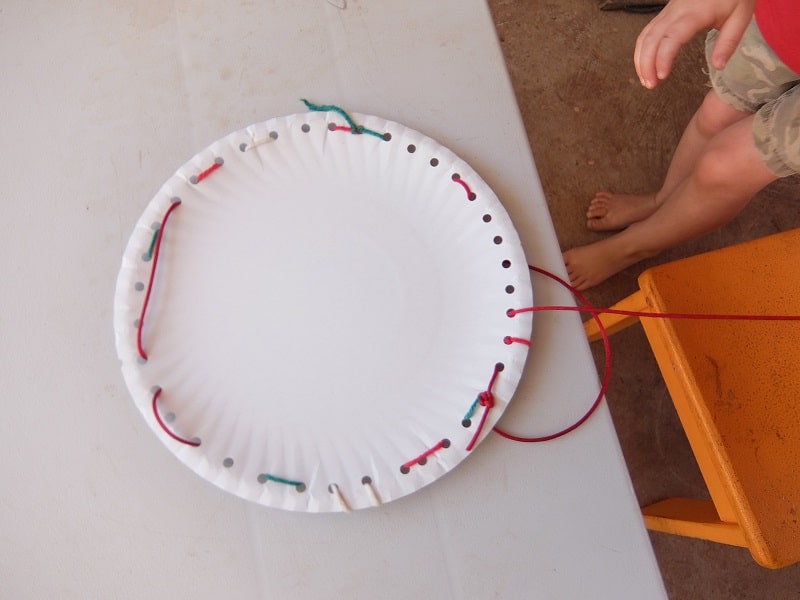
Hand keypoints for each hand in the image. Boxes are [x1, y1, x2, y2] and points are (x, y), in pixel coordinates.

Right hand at [633, 0, 755, 88]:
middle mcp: (676, 12)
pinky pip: (647, 31)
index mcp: (695, 14)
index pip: (671, 37)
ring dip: (641, 59)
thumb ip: (728, 42)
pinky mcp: (665, 13)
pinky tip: (645, 64)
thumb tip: (718, 66)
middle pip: (651, 38)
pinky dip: (642, 50)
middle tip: (650, 85)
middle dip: (646, 64)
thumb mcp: (740, 16)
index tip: (662, 76)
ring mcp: (668, 11)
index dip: (662, 57)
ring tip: (646, 79)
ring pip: (645, 35)